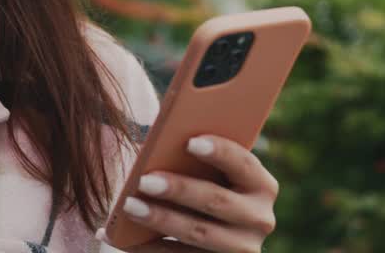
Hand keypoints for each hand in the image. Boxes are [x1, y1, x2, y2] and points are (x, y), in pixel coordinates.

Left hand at [105, 135, 277, 252]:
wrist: (219, 238)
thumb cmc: (208, 187)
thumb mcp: (214, 174)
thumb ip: (199, 158)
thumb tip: (157, 143)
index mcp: (261, 185)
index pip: (244, 164)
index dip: (220, 151)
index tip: (190, 142)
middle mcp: (260, 218)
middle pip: (217, 201)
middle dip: (179, 189)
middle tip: (145, 180)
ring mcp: (243, 248)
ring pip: (199, 234)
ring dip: (162, 219)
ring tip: (130, 206)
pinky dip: (149, 247)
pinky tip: (122, 236)